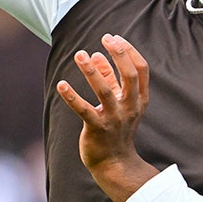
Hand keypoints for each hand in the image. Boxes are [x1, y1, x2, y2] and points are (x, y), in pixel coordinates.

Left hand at [57, 33, 158, 201]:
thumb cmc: (116, 128)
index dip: (129, 51)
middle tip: (105, 39)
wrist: (114, 163)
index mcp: (139, 99)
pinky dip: (72, 96)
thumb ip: (109, 78)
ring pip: (105, 91)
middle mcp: (130, 107)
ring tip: (80, 55)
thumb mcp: (119, 102)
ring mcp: (114, 118)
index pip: (140, 70)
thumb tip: (96, 55)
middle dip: (119, 54)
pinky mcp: (97, 129)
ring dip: (93, 71)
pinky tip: (61, 84)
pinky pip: (83, 110)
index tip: (114, 38)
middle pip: (129, 76)